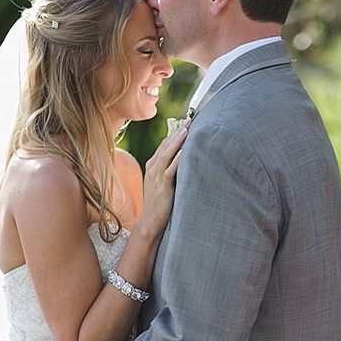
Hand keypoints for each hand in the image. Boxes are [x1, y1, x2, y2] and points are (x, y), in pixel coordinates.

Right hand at [138, 118, 189, 235]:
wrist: (149, 221)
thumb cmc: (159, 202)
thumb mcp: (162, 182)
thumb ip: (170, 169)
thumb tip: (184, 158)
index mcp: (153, 165)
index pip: (164, 144)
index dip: (175, 132)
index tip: (187, 122)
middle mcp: (153, 168)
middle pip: (165, 145)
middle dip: (178, 131)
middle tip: (190, 119)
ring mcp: (156, 177)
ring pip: (166, 154)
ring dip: (177, 141)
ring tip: (187, 130)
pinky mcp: (162, 187)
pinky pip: (169, 171)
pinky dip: (177, 160)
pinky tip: (185, 152)